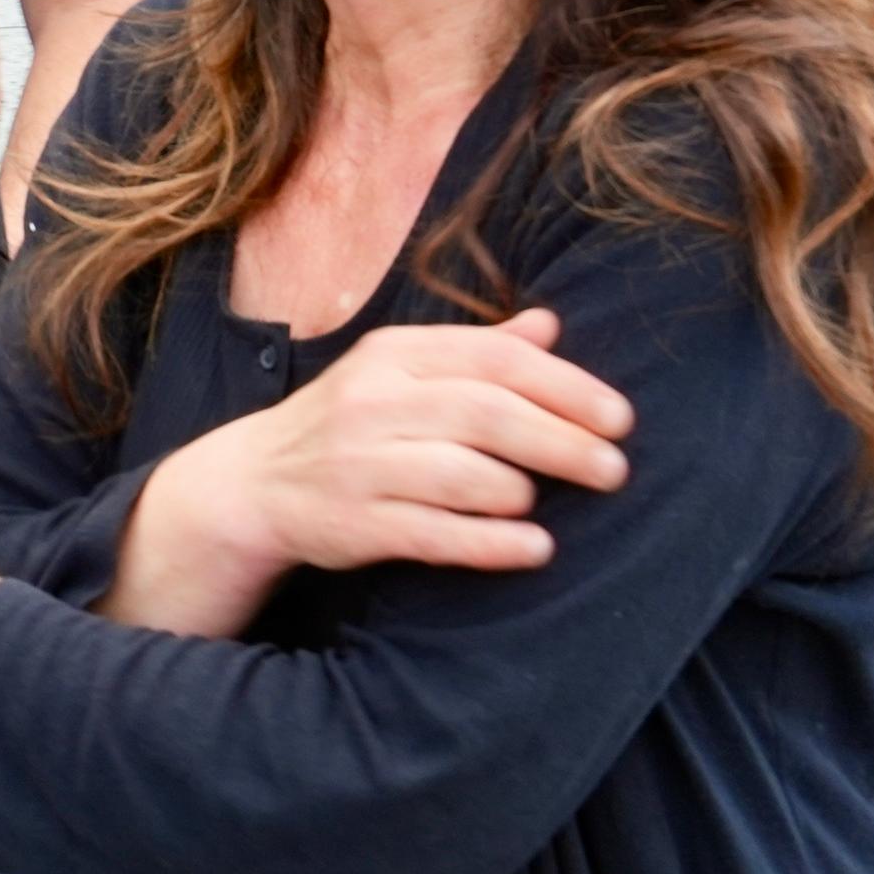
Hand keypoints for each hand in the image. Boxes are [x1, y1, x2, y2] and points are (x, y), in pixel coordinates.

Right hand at [115, 312, 631, 636]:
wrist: (253, 483)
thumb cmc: (350, 424)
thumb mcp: (401, 373)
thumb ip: (476, 352)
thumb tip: (549, 326)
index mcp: (394, 355)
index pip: (495, 359)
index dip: (567, 388)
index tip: (620, 418)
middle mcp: (373, 402)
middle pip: (486, 414)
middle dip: (562, 441)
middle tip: (615, 468)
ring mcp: (358, 464)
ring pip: (459, 473)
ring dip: (521, 491)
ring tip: (550, 503)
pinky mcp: (351, 523)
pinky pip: (433, 533)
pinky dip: (490, 542)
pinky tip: (534, 548)